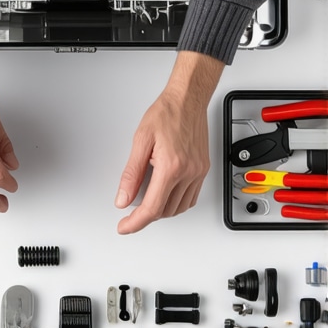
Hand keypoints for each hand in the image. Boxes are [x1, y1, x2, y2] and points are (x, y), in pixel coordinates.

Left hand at [115, 52, 224, 233]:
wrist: (187, 100)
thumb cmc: (165, 114)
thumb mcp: (140, 142)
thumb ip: (131, 174)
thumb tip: (123, 198)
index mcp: (171, 166)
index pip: (152, 207)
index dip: (136, 222)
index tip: (125, 227)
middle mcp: (188, 172)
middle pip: (165, 211)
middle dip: (146, 216)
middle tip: (130, 210)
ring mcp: (199, 172)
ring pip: (179, 208)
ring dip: (161, 211)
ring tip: (145, 202)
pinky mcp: (203, 169)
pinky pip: (191, 198)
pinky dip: (176, 203)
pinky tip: (165, 196)